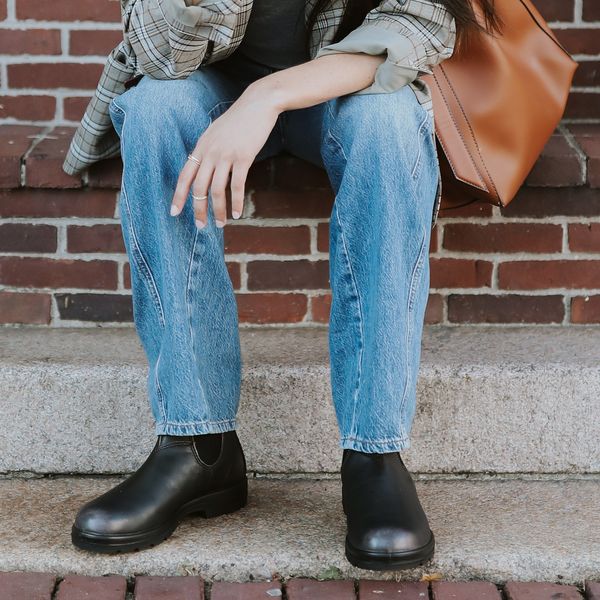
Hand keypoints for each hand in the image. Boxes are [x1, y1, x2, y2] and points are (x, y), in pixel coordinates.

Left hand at [170, 85, 280, 227]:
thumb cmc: (239, 119)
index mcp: (201, 147)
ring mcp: (226, 155)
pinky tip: (237, 214)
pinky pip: (237, 185)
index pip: (184, 175)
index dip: (179, 196)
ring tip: (220, 224)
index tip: (174, 212)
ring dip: (218, 210)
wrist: (258, 103)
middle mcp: (210, 152)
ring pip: (217, 190)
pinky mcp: (243, 157)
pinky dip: (236, 202)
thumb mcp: (216, 132)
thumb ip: (209, 150)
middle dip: (198, 210)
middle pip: (198, 187)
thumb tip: (204, 167)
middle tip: (201, 226)